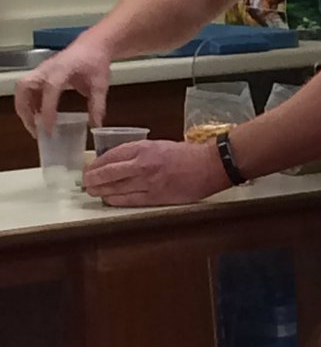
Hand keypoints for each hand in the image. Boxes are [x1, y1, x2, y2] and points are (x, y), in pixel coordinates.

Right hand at [15, 41, 112, 136]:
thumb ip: (97, 105)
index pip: (50, 89)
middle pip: (24, 87)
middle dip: (25, 109)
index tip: (49, 128)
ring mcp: (41, 70)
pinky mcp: (40, 74)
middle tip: (35, 129)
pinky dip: (29, 104)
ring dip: (24, 108)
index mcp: (63, 68)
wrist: (93, 45)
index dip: (47, 109)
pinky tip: (39, 117)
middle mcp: (47, 68)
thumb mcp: (100, 84)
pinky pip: (28, 89)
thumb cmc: (96, 62)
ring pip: (22, 89)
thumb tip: (95, 126)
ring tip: (34, 126)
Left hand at [83, 138, 230, 206]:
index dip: (97, 164)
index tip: (90, 168)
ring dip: (102, 191)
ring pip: (116, 188)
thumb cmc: (188, 154)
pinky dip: (117, 200)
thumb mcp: (160, 145)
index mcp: (144, 148)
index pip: (112, 156)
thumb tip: (120, 162)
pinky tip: (109, 200)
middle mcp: (143, 164)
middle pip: (109, 173)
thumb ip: (140, 153)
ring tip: (93, 192)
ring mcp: (149, 182)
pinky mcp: (157, 196)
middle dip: (93, 179)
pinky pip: (130, 200)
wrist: (210, 165)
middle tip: (86, 183)